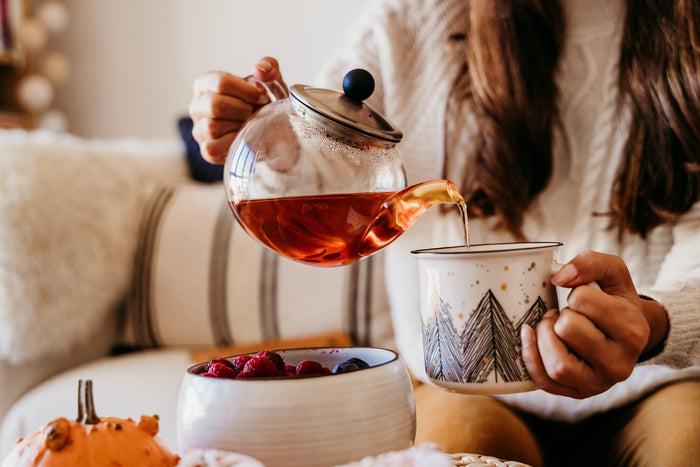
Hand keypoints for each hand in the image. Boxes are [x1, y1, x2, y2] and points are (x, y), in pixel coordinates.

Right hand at [188, 57, 286, 163]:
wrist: (270, 131)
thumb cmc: (263, 103)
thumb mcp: (270, 80)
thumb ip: (269, 67)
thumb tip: (260, 70)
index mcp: (205, 84)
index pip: (220, 82)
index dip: (246, 90)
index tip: (262, 96)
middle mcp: (197, 106)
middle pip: (215, 105)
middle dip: (243, 109)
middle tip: (255, 112)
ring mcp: (199, 129)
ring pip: (212, 127)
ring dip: (238, 126)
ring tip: (249, 124)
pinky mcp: (207, 151)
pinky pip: (212, 148)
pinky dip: (232, 143)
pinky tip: (244, 138)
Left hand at [520, 250, 668, 398]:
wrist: (626, 336)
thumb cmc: (615, 301)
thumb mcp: (614, 273)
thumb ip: (592, 263)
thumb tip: (559, 277)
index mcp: (633, 330)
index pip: (583, 300)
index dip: (576, 293)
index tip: (584, 298)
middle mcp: (621, 364)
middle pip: (568, 329)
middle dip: (559, 315)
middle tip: (565, 313)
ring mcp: (599, 384)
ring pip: (557, 364)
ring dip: (544, 337)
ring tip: (551, 327)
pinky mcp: (578, 393)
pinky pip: (544, 382)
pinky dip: (531, 357)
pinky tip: (531, 337)